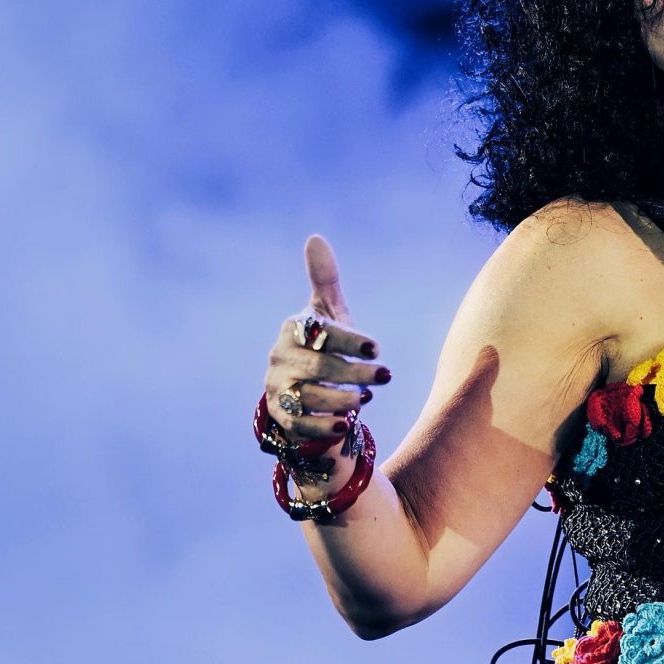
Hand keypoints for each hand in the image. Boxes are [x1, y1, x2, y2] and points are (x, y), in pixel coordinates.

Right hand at [263, 234, 390, 489]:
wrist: (304, 391)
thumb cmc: (323, 347)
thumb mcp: (329, 315)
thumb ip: (324, 280)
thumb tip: (314, 238)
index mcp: (293, 330)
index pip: (321, 333)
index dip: (350, 340)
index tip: (377, 348)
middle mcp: (280, 359)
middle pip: (317, 366)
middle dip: (353, 372)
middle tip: (385, 376)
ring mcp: (278, 390)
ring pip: (308, 397)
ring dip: (341, 399)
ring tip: (365, 399)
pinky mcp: (282, 419)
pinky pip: (300, 426)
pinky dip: (323, 426)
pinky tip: (344, 424)